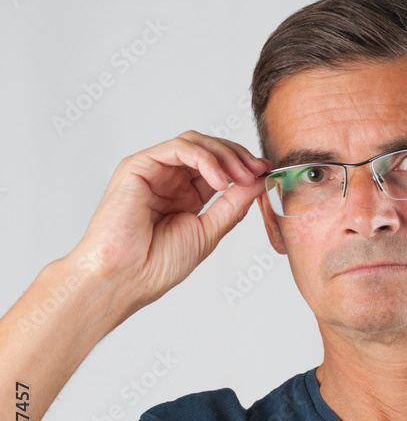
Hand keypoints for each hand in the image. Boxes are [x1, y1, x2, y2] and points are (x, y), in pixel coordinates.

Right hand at [70, 130, 270, 316]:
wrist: (127, 278)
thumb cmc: (158, 263)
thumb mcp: (210, 230)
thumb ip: (233, 204)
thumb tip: (258, 180)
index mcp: (186, 196)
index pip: (219, 167)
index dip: (244, 165)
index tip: (265, 172)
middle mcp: (170, 180)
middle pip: (209, 149)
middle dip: (238, 156)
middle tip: (257, 170)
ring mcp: (154, 171)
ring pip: (195, 142)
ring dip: (225, 155)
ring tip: (241, 176)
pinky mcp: (138, 166)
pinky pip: (178, 148)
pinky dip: (205, 158)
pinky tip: (219, 180)